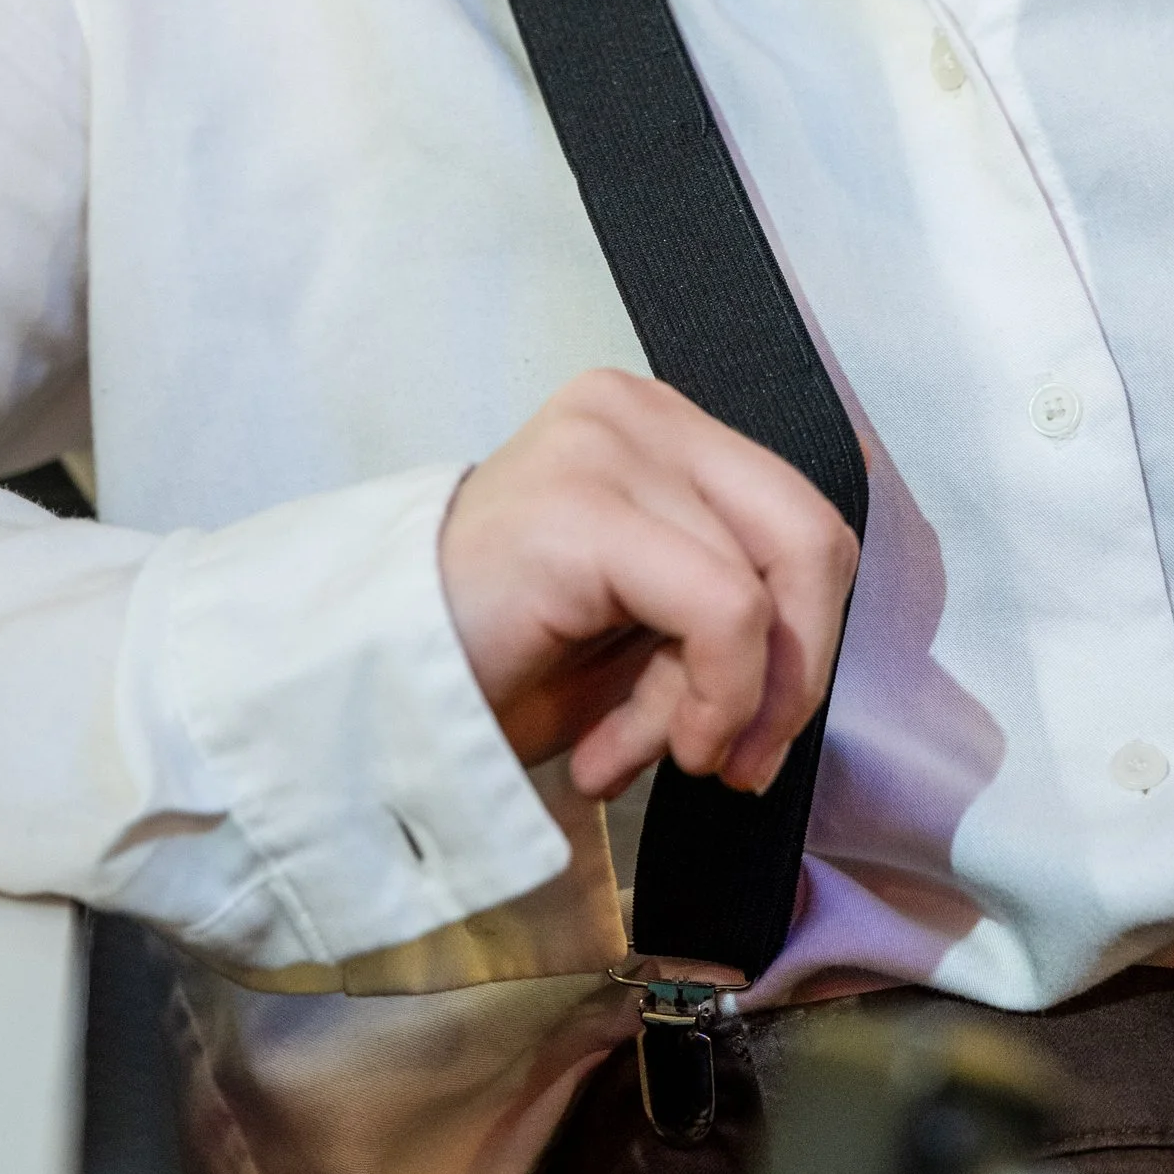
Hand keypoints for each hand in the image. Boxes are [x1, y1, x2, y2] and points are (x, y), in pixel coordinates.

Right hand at [438, 369, 858, 799]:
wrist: (363, 693)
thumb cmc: (494, 661)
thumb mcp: (641, 632)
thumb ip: (725, 618)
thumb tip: (797, 677)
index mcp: (659, 426)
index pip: (801, 518)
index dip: (807, 640)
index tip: (758, 736)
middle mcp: (637, 411)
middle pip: (810, 535)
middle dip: (795, 673)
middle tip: (738, 762)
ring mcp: (609, 446)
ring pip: (766, 584)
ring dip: (726, 706)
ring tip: (650, 757)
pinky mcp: (585, 505)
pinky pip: (720, 610)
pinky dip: (708, 700)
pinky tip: (624, 752)